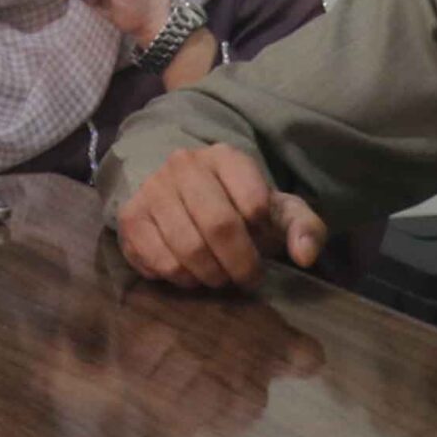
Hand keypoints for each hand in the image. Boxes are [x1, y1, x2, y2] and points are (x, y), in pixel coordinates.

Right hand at [114, 143, 326, 290]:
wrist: (181, 198)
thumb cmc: (238, 208)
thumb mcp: (276, 212)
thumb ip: (304, 228)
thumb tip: (305, 256)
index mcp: (226, 157)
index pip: (255, 203)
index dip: (263, 237)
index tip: (263, 246)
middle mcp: (184, 165)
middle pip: (220, 226)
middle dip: (240, 265)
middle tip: (246, 279)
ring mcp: (152, 189)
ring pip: (188, 249)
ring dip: (211, 276)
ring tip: (219, 276)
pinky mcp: (131, 217)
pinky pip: (160, 262)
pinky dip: (182, 279)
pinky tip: (190, 273)